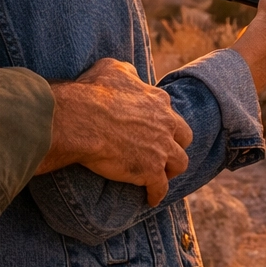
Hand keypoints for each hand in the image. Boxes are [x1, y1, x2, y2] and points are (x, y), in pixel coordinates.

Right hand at [37, 57, 192, 205]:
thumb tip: (132, 75)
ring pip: (179, 163)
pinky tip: (150, 198)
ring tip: (161, 176)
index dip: (162, 122)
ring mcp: (161, 148)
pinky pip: (160, 187)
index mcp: (158, 100)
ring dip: (171, 170)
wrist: (82, 119)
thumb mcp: (112, 68)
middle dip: (176, 145)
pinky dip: (156, 194)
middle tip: (164, 152)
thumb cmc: (93, 92)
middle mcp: (166, 123)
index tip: (154, 128)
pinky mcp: (151, 171)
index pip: (169, 113)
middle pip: (184, 137)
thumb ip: (128, 72)